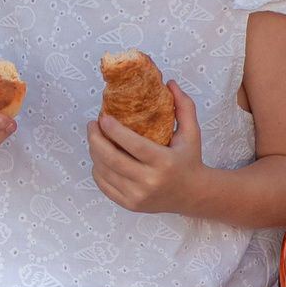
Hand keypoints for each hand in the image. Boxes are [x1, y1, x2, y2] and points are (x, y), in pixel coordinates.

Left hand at [87, 83, 207, 214]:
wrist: (194, 195)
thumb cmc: (190, 159)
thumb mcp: (192, 132)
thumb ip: (183, 106)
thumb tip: (168, 82)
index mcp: (164, 162)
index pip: (132, 144)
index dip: (113, 129)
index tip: (103, 116)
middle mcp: (149, 182)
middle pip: (111, 159)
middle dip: (95, 139)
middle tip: (91, 125)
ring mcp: (138, 196)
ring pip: (104, 171)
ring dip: (94, 152)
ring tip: (94, 137)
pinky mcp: (130, 204)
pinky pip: (104, 185)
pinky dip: (97, 169)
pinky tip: (99, 157)